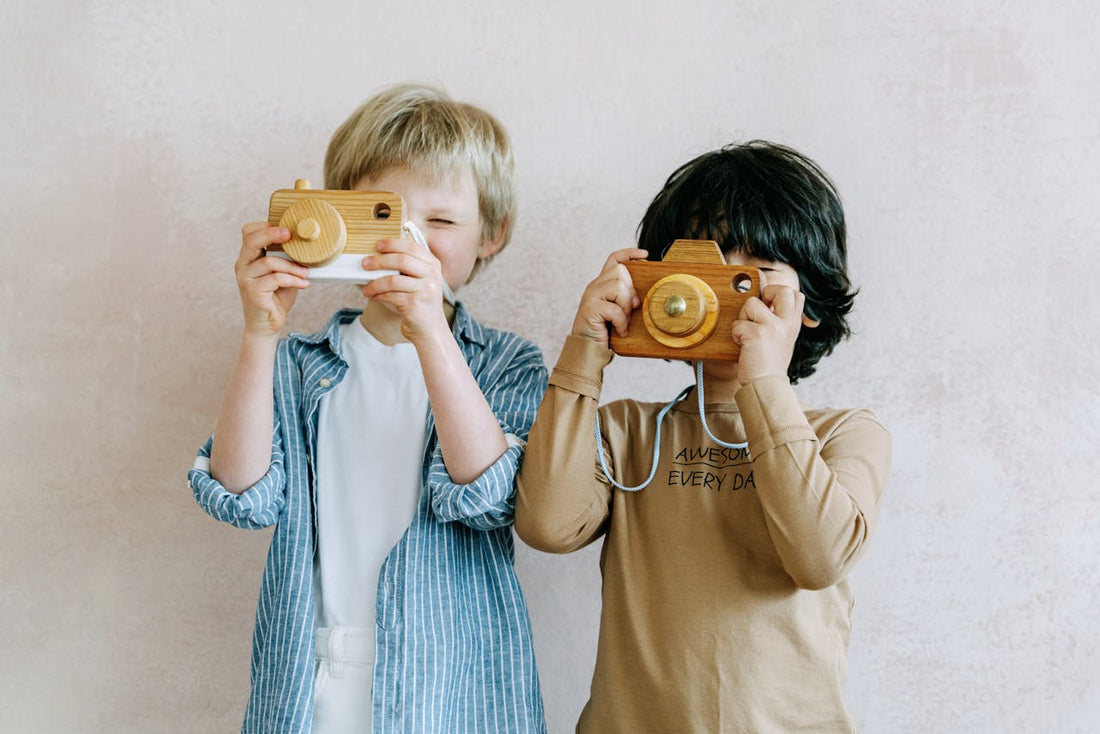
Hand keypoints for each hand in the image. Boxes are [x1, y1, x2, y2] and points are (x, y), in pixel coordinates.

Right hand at [235, 222, 310, 337]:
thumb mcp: (283, 274)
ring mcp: (245, 279)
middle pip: (252, 240)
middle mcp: (243, 265)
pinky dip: (293, 279)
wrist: (267, 325)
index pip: (248, 232)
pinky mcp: (252, 292)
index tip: (286, 229)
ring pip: (269, 262)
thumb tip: (304, 245)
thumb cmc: (276, 297)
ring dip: (292, 266)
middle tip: (291, 235)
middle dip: (273, 234)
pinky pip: (275, 279)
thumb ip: (286, 260)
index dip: (265, 226)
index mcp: (248, 258)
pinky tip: (303, 283)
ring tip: (306, 272)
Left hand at [360, 237, 450, 342]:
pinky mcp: (416, 304)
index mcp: (433, 265)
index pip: (412, 247)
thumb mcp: (420, 281)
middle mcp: (432, 275)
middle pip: (402, 260)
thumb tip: (379, 256)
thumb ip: (408, 267)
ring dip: (375, 283)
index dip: (393, 244)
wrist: (430, 329)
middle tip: (365, 263)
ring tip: (366, 288)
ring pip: (393, 280)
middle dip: (380, 261)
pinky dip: (378, 295)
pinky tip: (373, 296)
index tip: (378, 245)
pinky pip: (391, 295)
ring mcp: (426, 290)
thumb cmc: (420, 303)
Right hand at [571, 248, 648, 344]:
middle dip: (631, 290)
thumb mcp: (618, 312)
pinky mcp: (590, 308)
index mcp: (602, 284)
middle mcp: (594, 286)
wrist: (587, 349)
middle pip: (620, 270)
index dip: (629, 254)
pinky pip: (615, 309)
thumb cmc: (604, 332)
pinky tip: (619, 330)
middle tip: (630, 309)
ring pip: (619, 286)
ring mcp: (590, 296)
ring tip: (623, 321)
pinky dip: (621, 322)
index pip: (614, 260)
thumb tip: (638, 298)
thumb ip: (625, 299)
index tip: (644, 255)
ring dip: (626, 307)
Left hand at [730, 284, 804, 382]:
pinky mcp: (756, 334)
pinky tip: (742, 346)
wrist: (766, 386)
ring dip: (743, 317)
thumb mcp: (783, 339)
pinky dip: (735, 334)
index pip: (796, 294)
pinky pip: (738, 323)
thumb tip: (764, 300)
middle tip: (757, 311)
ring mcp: (773, 327)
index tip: (768, 306)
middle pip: (782, 289)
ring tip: (747, 334)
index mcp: (794, 324)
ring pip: (751, 303)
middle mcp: (787, 323)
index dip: (779, 293)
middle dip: (765, 293)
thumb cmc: (769, 364)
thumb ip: (779, 320)